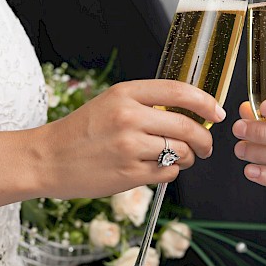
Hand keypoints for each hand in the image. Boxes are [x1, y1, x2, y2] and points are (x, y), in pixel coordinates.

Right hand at [25, 80, 225, 200]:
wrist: (47, 159)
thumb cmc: (82, 131)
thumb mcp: (112, 103)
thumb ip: (148, 103)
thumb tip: (189, 112)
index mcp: (126, 93)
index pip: (180, 92)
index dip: (206, 102)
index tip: (217, 112)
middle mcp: (129, 117)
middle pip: (187, 126)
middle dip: (204, 139)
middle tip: (206, 146)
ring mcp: (129, 146)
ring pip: (182, 151)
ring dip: (189, 157)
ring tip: (180, 157)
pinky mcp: (129, 173)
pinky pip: (168, 172)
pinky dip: (171, 171)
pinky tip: (157, 168)